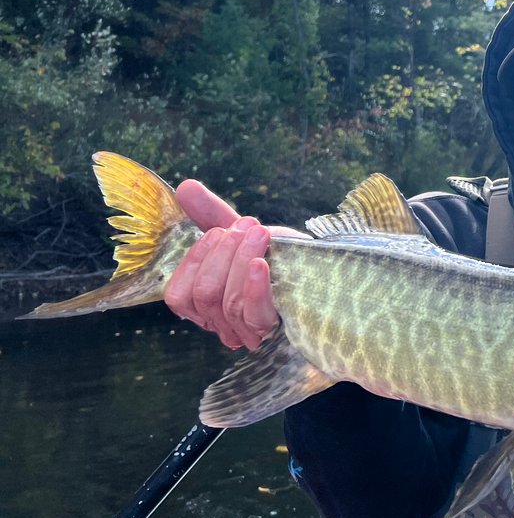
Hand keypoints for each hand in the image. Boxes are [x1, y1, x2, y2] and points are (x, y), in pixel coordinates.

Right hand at [163, 179, 293, 350]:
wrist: (329, 269)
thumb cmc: (282, 257)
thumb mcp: (245, 235)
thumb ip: (212, 215)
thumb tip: (185, 187)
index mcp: (210, 308)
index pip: (179, 296)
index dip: (195, 260)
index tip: (219, 230)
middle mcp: (226, 325)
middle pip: (203, 295)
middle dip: (221, 254)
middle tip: (247, 226)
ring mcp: (251, 331)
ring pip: (226, 303)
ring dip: (240, 260)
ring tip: (260, 233)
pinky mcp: (277, 330)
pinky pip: (254, 314)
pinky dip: (253, 286)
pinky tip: (260, 263)